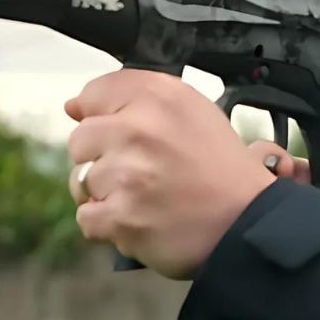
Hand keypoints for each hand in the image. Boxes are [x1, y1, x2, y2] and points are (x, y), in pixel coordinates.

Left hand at [64, 69, 275, 279]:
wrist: (247, 222)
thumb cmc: (220, 169)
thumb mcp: (192, 112)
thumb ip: (134, 98)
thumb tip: (72, 106)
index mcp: (160, 97)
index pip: (95, 93)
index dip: (105, 118)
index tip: (127, 138)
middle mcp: (140, 128)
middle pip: (80, 140)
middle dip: (103, 159)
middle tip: (141, 174)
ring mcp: (128, 174)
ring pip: (81, 181)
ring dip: (105, 195)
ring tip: (144, 199)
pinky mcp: (122, 216)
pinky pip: (87, 218)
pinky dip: (108, 225)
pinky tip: (139, 220)